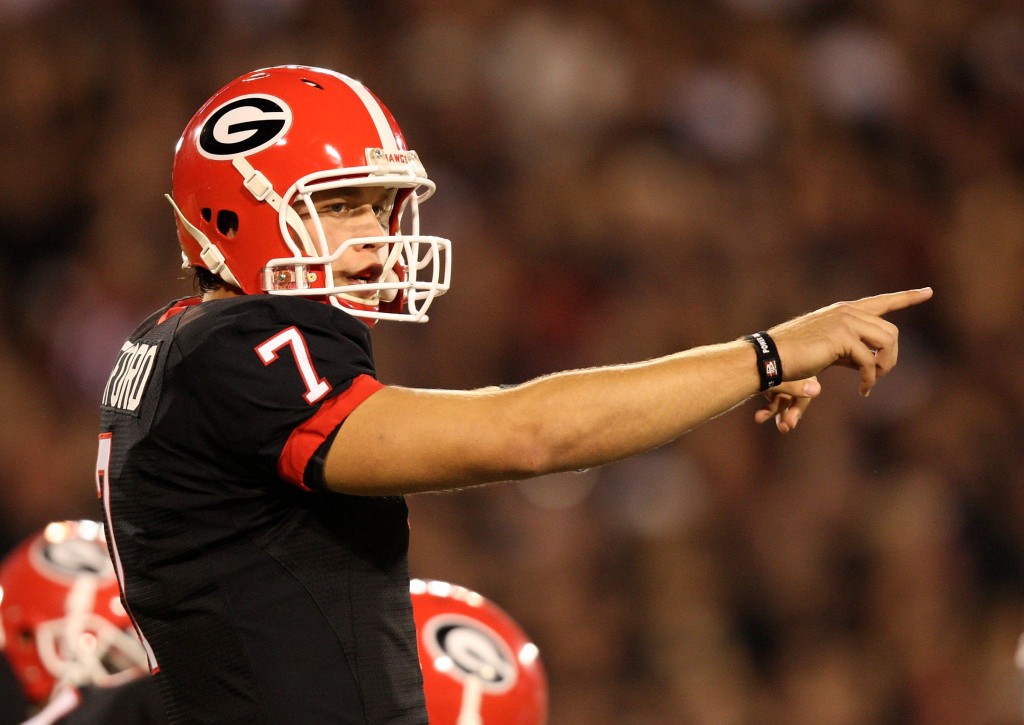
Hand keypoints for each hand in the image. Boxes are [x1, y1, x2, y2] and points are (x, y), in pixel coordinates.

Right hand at [754, 287, 932, 430]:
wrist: (770, 356)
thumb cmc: (794, 357)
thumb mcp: (828, 350)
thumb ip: (850, 350)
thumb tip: (872, 364)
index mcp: (843, 311)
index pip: (881, 302)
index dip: (907, 297)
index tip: (929, 291)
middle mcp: (847, 311)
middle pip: (891, 332)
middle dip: (891, 358)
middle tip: (878, 377)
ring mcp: (844, 322)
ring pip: (887, 342)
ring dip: (884, 366)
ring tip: (870, 382)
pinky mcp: (841, 338)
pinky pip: (869, 360)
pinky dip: (870, 378)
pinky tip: (863, 389)